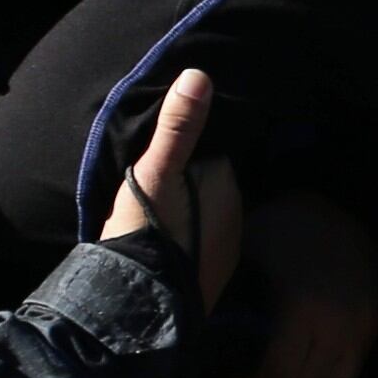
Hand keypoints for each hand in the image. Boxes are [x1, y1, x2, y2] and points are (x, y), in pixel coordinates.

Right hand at [101, 70, 247, 311]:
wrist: (140, 301)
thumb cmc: (147, 229)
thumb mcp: (155, 171)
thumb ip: (178, 127)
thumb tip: (199, 76)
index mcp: (226, 183)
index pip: (212, 154)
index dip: (188, 152)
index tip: (163, 157)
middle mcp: (237, 214)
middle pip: (210, 185)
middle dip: (192, 182)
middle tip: (156, 188)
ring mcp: (228, 247)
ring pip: (208, 215)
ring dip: (191, 212)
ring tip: (160, 216)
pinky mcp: (215, 274)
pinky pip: (203, 244)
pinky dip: (190, 239)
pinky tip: (167, 243)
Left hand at [230, 192, 377, 377]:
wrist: (336, 199)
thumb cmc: (280, 227)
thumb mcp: (247, 256)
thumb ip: (232, 299)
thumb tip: (204, 340)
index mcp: (302, 305)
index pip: (278, 373)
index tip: (239, 377)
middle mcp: (338, 319)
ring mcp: (362, 321)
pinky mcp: (376, 318)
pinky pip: (351, 366)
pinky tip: (307, 373)